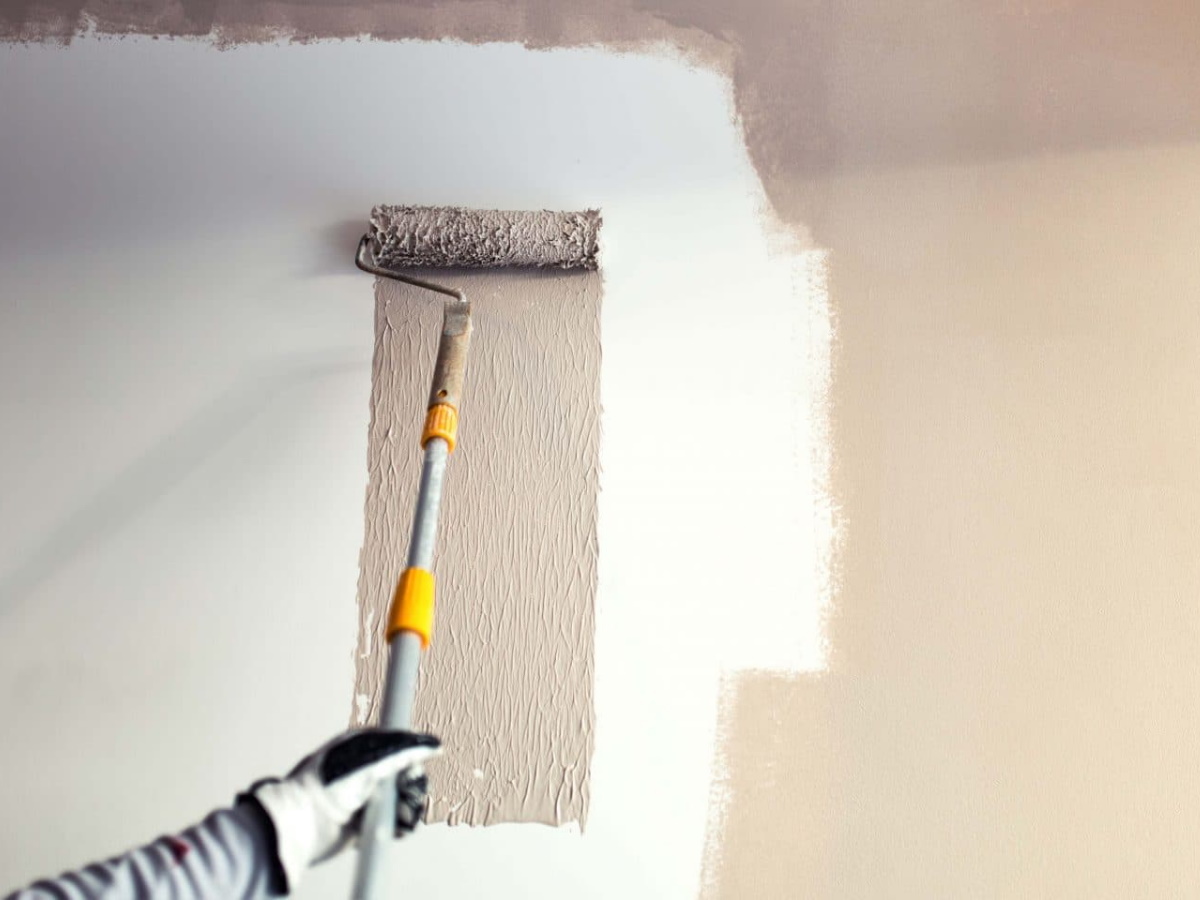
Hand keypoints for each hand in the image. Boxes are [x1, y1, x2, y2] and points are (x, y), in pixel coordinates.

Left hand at [241, 729, 440, 891]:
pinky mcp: (367, 825)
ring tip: (398, 814)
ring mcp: (367, 798)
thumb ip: (404, 751)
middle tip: (405, 794)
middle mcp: (366, 771)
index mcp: (364, 748)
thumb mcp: (371, 761)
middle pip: (408, 774)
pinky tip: (396, 827)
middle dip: (412, 786)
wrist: (301, 824)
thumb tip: (434, 745)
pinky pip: (397, 823)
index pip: (401, 745)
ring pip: (406, 799)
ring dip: (409, 808)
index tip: (414, 767)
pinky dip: (402, 825)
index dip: (413, 755)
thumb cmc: (326, 786)